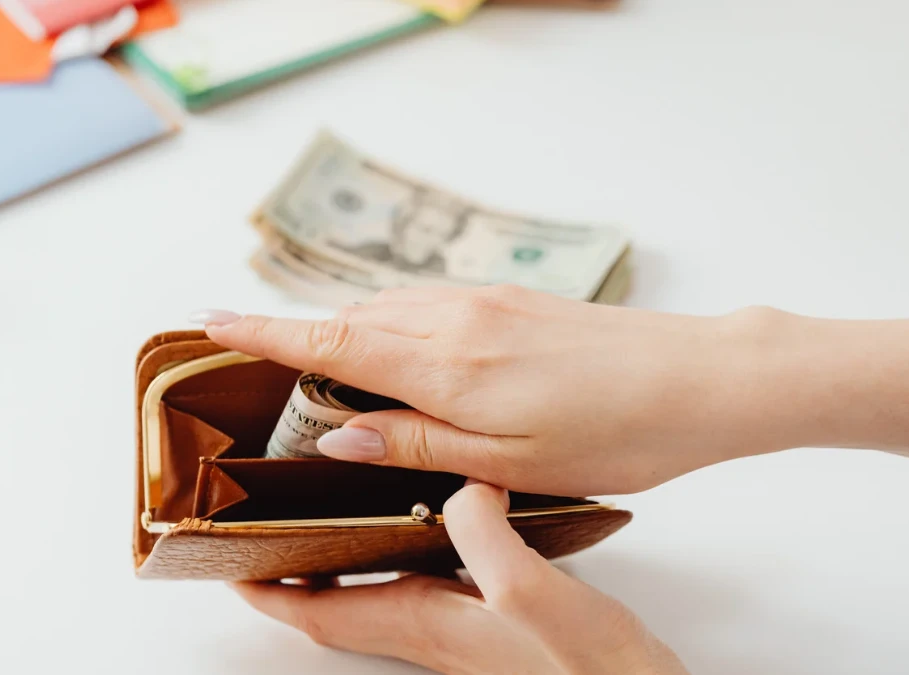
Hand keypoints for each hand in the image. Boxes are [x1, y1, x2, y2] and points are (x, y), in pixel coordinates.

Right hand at [198, 285, 908, 495]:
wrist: (700, 378)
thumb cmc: (616, 432)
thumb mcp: (507, 464)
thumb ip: (414, 443)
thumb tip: (334, 436)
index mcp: (445, 366)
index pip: (329, 345)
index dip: (262, 334)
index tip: (208, 322)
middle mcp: (456, 320)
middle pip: (350, 321)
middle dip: (298, 337)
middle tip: (253, 355)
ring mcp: (486, 303)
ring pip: (388, 310)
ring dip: (346, 330)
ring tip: (320, 362)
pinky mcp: (513, 301)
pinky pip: (428, 305)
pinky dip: (393, 322)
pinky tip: (401, 350)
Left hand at [230, 481, 688, 674]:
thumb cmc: (590, 671)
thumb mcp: (532, 592)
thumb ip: (484, 533)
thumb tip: (459, 484)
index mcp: (422, 621)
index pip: (314, 612)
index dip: (265, 589)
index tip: (228, 560)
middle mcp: (431, 627)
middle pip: (334, 602)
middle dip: (294, 568)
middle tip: (271, 522)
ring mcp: (460, 625)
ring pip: (377, 588)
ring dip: (344, 557)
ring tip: (332, 506)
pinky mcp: (492, 617)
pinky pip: (426, 576)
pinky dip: (406, 547)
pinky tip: (434, 513)